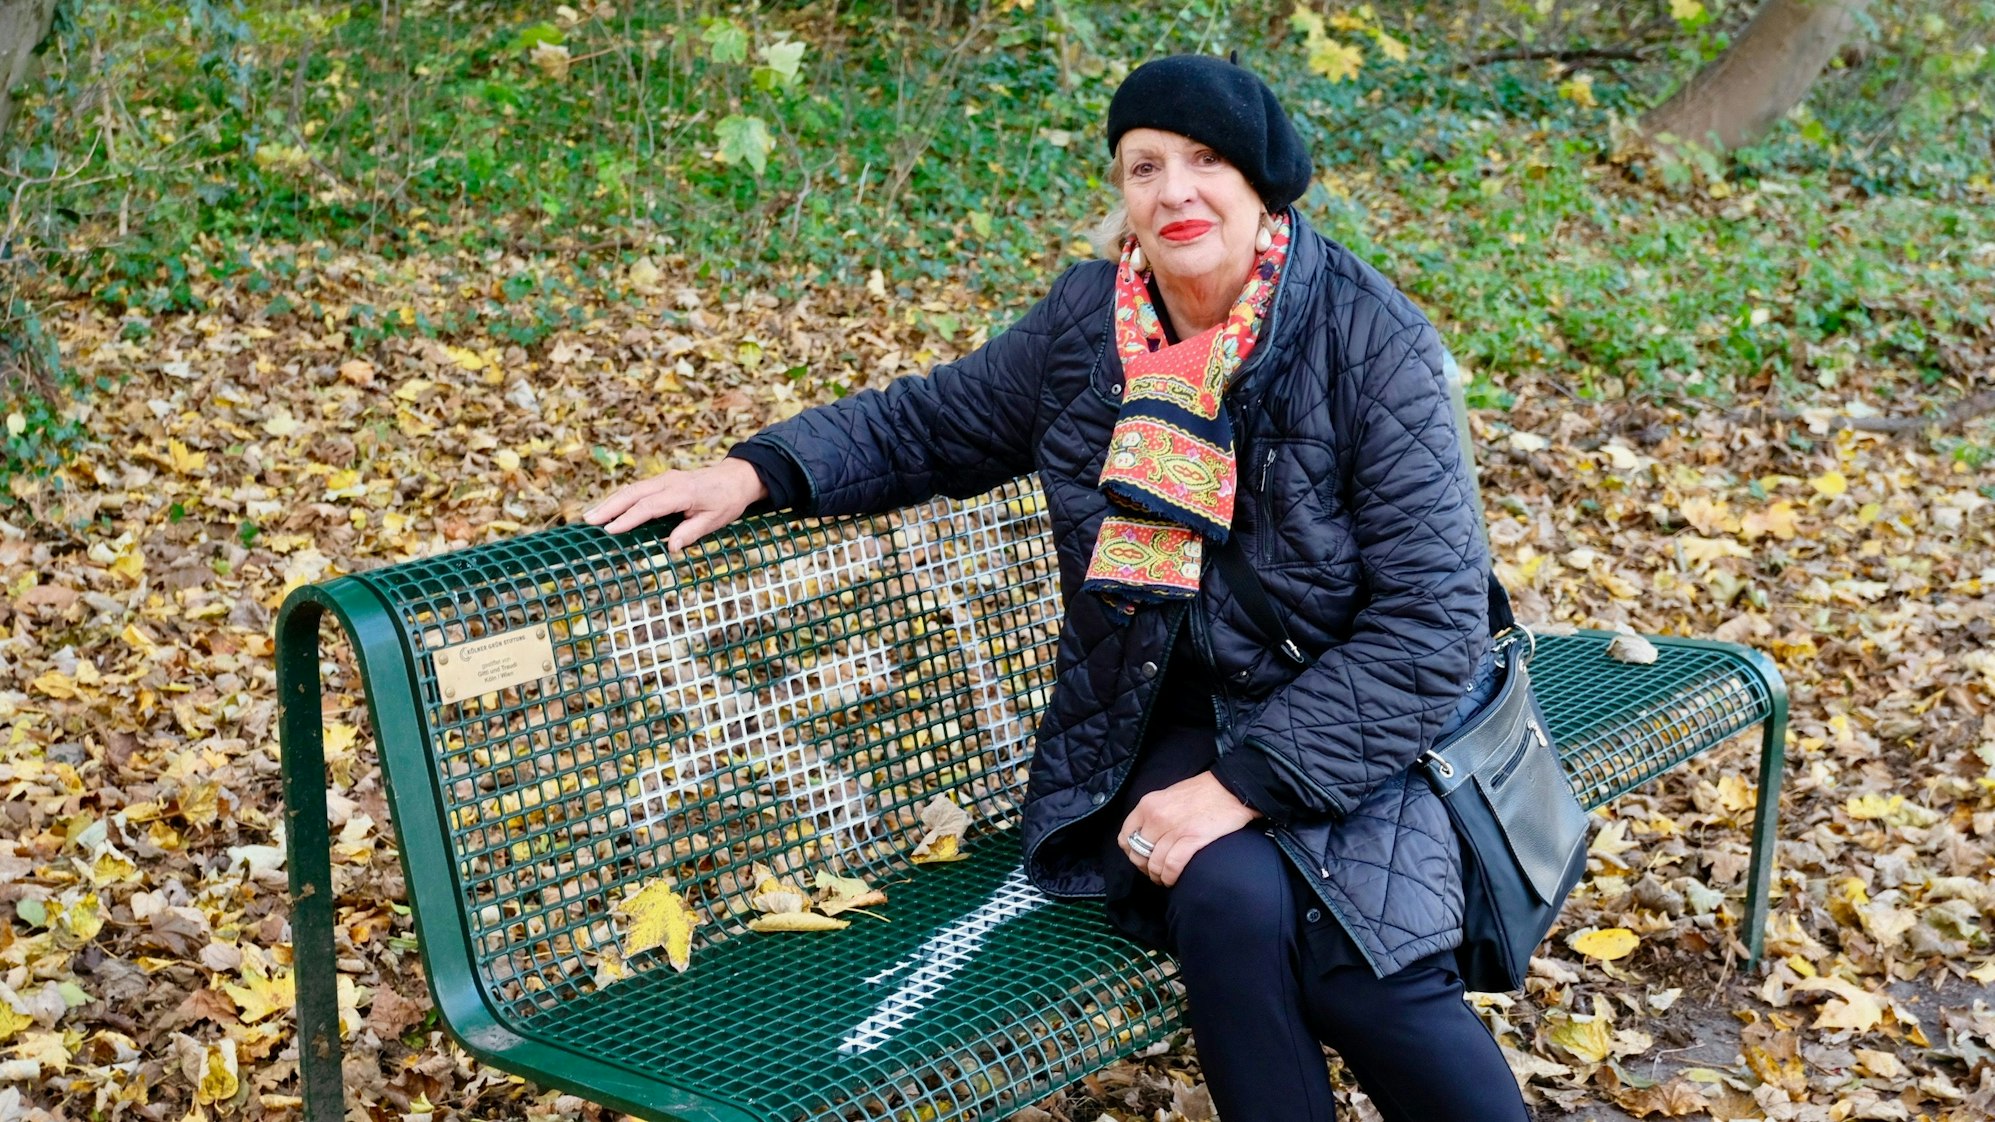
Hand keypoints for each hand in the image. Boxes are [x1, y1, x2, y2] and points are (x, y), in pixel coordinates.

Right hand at [582, 457, 767, 549]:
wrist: (735, 478)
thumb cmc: (726, 501)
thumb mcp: (715, 520)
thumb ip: (691, 532)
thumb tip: (671, 548)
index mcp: (683, 492)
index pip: (650, 507)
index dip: (629, 519)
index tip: (610, 530)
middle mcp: (669, 482)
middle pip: (633, 494)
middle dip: (609, 508)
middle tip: (588, 522)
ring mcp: (664, 479)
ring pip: (632, 489)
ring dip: (610, 502)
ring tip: (590, 516)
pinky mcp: (662, 480)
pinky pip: (637, 489)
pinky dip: (620, 499)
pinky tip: (607, 509)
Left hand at [1118, 772, 1257, 887]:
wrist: (1230, 788)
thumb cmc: (1201, 792)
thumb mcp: (1167, 796)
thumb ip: (1153, 814)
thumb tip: (1145, 837)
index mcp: (1148, 805)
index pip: (1125, 837)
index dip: (1131, 853)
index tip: (1141, 858)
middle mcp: (1156, 817)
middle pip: (1138, 854)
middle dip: (1144, 868)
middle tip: (1154, 872)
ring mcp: (1173, 829)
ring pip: (1154, 864)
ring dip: (1158, 876)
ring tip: (1164, 879)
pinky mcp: (1192, 840)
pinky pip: (1171, 866)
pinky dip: (1170, 877)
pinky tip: (1173, 879)